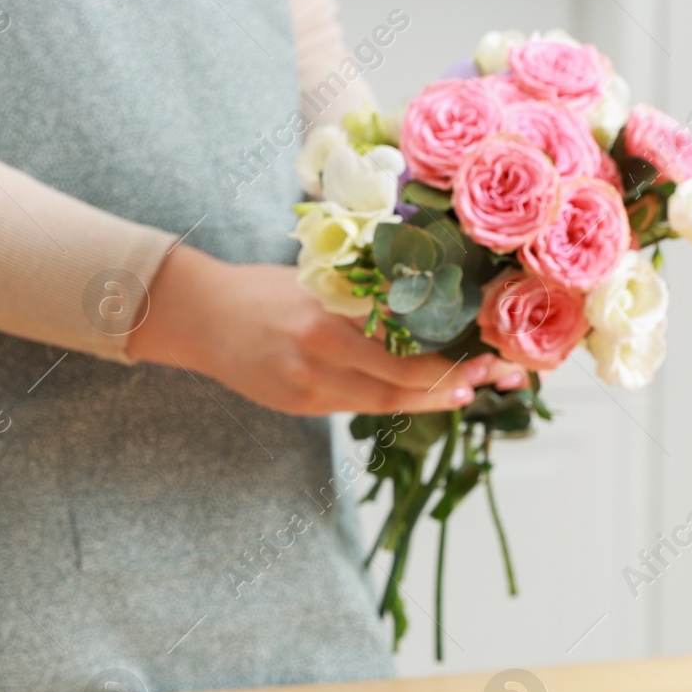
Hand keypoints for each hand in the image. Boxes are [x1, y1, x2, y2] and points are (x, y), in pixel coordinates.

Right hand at [127, 246, 531, 415]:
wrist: (199, 317)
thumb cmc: (263, 289)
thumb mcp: (316, 283)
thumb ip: (363, 300)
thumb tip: (429, 305)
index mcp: (325, 325)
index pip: (401, 354)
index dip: (448, 364)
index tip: (485, 359)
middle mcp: (318, 364)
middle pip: (400, 388)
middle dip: (452, 386)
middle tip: (492, 379)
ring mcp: (308, 392)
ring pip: (383, 403)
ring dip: (429, 399)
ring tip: (467, 392)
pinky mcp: (300, 407)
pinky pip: (358, 406)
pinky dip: (392, 398)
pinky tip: (419, 391)